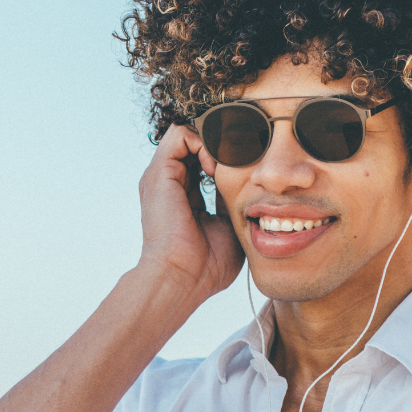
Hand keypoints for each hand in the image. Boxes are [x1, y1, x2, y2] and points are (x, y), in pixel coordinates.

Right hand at [136, 125, 243, 301]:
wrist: (182, 277)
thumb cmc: (207, 265)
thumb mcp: (228, 227)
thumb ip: (234, 204)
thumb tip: (252, 187)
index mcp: (182, 198)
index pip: (203, 162)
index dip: (226, 158)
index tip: (248, 165)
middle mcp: (168, 184)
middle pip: (194, 144)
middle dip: (221, 145)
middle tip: (241, 159)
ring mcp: (161, 177)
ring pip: (187, 134)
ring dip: (212, 142)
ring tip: (227, 164)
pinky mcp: (159, 173)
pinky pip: (180, 134)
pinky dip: (202, 142)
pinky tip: (216, 166)